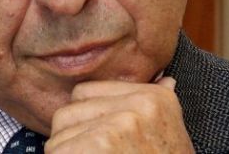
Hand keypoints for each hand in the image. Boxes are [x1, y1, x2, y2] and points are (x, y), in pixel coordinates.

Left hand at [45, 77, 193, 152]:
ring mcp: (121, 124)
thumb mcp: (170, 133)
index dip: (81, 119)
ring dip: (64, 153)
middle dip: (68, 137)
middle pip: (68, 111)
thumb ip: (160, 103)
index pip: (84, 92)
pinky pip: (59, 150)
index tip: (92, 140)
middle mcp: (139, 105)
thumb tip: (166, 81)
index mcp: (153, 98)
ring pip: (59, 134)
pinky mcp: (102, 143)